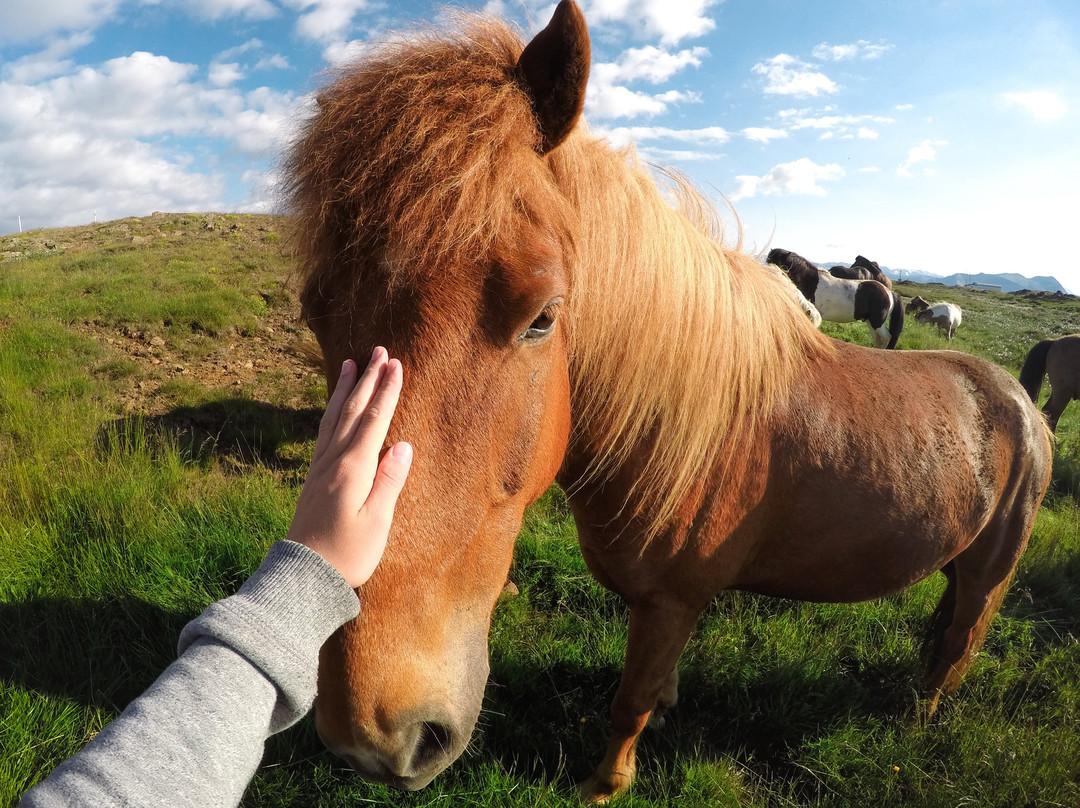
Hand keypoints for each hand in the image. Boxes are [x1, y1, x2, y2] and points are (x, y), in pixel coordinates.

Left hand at [287, 347, 411, 588]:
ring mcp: (320, 467)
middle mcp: (333, 461)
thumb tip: (403, 445)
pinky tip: (335, 407)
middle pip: (352, 411)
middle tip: (378, 350)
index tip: (395, 364)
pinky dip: (332, 411)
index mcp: (352, 469)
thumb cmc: (348, 554)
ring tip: (350, 364)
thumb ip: (389, 481)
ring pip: (334, 417)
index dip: (386, 391)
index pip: (374, 421)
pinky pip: (325, 431)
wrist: (304, 576)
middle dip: (367, 379)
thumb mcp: (377, 522)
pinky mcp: (314, 477)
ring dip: (345, 389)